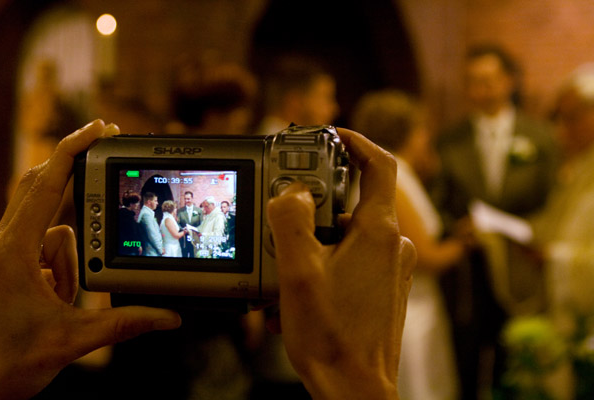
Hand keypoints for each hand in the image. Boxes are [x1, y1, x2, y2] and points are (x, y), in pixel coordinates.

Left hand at [0, 120, 180, 399]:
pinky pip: (44, 249)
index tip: (98, 129)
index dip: (73, 150)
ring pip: (51, 231)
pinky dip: (59, 267)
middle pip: (42, 187)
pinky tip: (52, 299)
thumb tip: (169, 317)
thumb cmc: (5, 363)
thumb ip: (124, 324)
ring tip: (58, 300)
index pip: (44, 185)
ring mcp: (4, 253)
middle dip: (76, 170)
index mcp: (11, 252)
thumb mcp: (71, 341)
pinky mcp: (8, 264)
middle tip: (108, 148)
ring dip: (67, 258)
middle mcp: (3, 245)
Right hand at [267, 128, 415, 399]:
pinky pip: (349, 261)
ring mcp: (389, 268)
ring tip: (284, 278)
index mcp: (377, 232)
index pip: (379, 165)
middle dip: (313, 211)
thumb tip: (292, 193)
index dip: (356, 142)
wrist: (354, 388)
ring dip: (311, 248)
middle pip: (350, 202)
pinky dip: (322, 268)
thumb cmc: (332, 336)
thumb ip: (292, 221)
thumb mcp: (298, 272)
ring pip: (345, 236)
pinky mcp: (382, 287)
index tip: (331, 135)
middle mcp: (390, 245)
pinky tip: (296, 297)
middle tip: (283, 228)